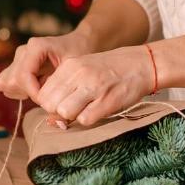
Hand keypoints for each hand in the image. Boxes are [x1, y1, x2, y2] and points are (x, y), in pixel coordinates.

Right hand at [0, 30, 94, 100]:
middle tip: (46, 94)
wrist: (78, 43)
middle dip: (27, 93)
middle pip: (11, 81)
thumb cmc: (79, 54)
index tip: (47, 100)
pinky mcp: (15, 66)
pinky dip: (19, 91)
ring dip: (21, 92)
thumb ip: (59, 83)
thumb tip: (45, 103)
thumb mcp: (74, 67)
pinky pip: (6, 84)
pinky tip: (36, 88)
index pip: (23, 76)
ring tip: (41, 90)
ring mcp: (17, 58)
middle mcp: (23, 51)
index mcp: (36, 47)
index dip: (33, 93)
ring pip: (5, 83)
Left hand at [36, 45, 154, 126]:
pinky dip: (88, 119)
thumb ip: (65, 89)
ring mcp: (93, 87)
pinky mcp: (107, 101)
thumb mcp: (83, 71)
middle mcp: (79, 75)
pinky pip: (85, 119)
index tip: (61, 103)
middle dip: (58, 112)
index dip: (49, 104)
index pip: (43, 94)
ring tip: (84, 109)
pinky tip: (97, 111)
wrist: (141, 64)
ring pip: (64, 112)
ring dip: (72, 116)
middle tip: (73, 108)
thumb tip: (50, 120)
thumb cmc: (109, 70)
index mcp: (70, 66)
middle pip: (50, 104)